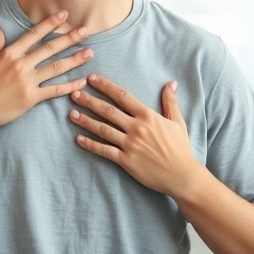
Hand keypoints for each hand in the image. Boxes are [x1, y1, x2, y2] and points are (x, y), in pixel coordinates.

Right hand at [0, 11, 91, 133]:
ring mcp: (27, 82)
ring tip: (90, 53)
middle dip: (69, 38)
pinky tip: (82, 81)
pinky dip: (69, 86)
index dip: (50, 24)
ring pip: (56, 67)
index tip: (64, 15)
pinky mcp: (31, 98)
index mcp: (9, 54)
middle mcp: (20, 65)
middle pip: (49, 48)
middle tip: (85, 30)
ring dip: (74, 60)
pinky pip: (54, 90)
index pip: (33, 35)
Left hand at [68, 74, 199, 196]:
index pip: (122, 96)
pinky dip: (90, 145)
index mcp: (147, 116)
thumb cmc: (180, 148)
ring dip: (85, 121)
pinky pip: (104, 151)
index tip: (92, 78)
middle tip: (74, 93)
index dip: (106, 86)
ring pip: (103, 129)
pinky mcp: (126, 160)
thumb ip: (170, 102)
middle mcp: (136, 128)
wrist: (182, 175)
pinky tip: (78, 139)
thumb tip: (171, 83)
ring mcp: (130, 144)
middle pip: (108, 111)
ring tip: (71, 113)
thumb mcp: (177, 122)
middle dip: (89, 101)